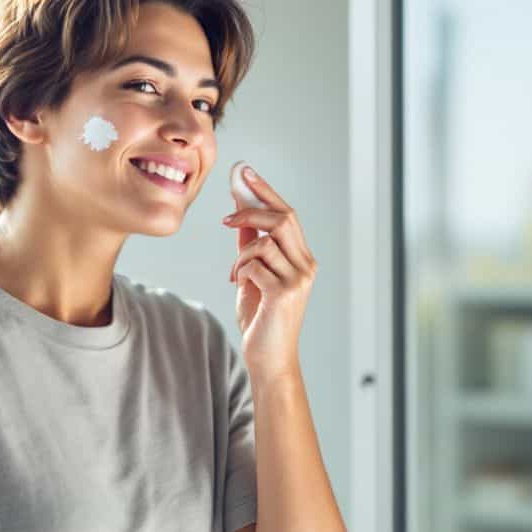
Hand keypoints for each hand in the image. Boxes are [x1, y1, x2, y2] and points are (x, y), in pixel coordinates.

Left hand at [221, 165, 317, 380]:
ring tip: (235, 273)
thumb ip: (250, 246)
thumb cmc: (262, 319)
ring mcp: (298, 279)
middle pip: (282, 219)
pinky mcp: (284, 293)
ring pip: (264, 242)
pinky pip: (254, 265)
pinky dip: (239, 270)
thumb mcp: (253, 276)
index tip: (244, 172)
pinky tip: (237, 284)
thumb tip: (238, 213)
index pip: (287, 214)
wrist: (269, 359)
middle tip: (225, 218)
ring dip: (240, 254)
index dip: (265, 191)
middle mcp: (306, 265)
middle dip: (250, 212)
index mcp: (302, 258)